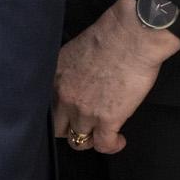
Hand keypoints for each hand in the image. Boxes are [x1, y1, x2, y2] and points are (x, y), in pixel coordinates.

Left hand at [51, 0, 179, 153]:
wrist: (132, 35)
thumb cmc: (112, 34)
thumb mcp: (77, 49)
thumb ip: (71, 69)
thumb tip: (80, 79)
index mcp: (55, 77)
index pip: (46, 106)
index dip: (59, 113)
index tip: (69, 114)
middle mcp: (64, 96)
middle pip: (57, 128)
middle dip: (70, 130)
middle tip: (85, 126)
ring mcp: (84, 111)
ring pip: (77, 141)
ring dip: (90, 139)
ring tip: (102, 134)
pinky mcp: (107, 120)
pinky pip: (103, 145)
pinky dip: (112, 146)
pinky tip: (118, 140)